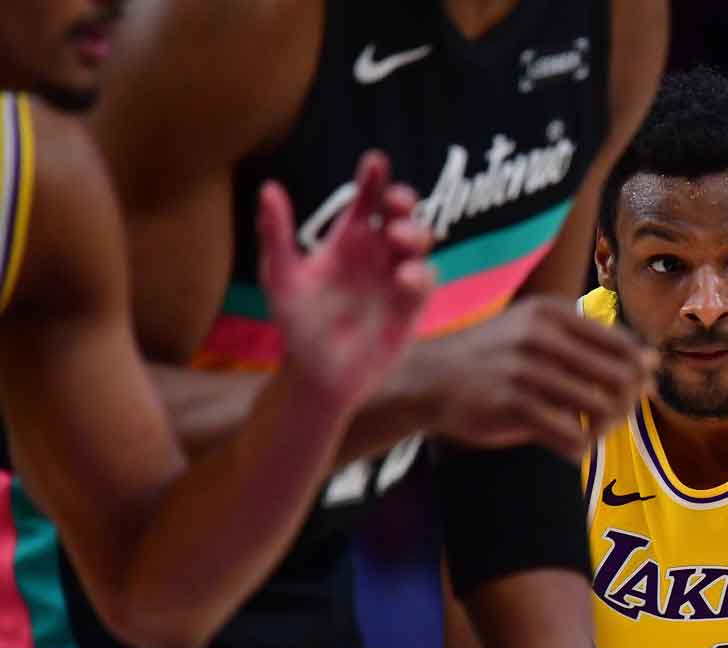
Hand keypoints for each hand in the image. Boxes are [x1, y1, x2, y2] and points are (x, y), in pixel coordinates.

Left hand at [258, 151, 433, 408]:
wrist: (318, 374)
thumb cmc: (298, 322)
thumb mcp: (281, 276)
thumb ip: (277, 233)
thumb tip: (269, 189)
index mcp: (349, 239)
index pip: (367, 200)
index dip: (374, 178)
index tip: (375, 161)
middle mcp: (378, 253)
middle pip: (402, 214)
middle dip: (404, 201)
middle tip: (395, 202)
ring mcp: (397, 277)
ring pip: (420, 242)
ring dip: (416, 234)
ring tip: (398, 238)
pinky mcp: (412, 305)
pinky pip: (425, 281)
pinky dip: (419, 275)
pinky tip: (402, 279)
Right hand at [416, 296, 653, 457]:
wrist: (429, 378)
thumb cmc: (494, 359)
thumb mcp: (534, 330)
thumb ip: (587, 342)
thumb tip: (652, 362)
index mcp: (553, 313)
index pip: (625, 345)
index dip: (642, 373)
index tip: (640, 390)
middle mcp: (542, 336)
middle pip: (622, 379)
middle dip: (629, 404)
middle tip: (614, 417)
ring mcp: (527, 371)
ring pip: (603, 409)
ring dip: (605, 429)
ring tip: (591, 431)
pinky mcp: (513, 407)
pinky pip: (574, 436)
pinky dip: (580, 447)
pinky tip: (570, 445)